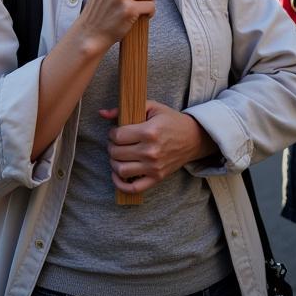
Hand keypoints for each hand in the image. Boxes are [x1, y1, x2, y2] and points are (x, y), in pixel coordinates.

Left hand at [99, 100, 216, 195]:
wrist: (193, 138)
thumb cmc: (171, 120)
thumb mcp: (151, 107)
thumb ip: (125, 109)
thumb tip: (102, 113)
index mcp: (149, 132)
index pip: (118, 136)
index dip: (112, 133)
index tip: (115, 131)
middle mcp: (151, 151)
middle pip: (117, 153)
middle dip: (111, 146)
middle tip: (115, 142)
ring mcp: (154, 167)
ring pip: (121, 170)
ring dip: (113, 162)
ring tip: (117, 155)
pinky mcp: (157, 178)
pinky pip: (133, 188)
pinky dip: (120, 184)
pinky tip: (117, 175)